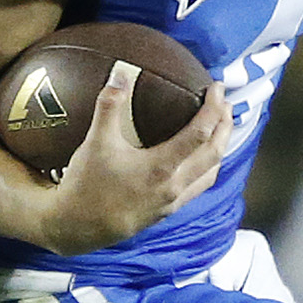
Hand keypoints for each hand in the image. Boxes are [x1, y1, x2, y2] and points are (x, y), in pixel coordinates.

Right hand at [29, 65, 237, 256]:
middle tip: (226, 105)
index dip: (213, 108)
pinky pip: (198, 187)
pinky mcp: (166, 212)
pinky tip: (200, 161)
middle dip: (225, 126)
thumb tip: (120, 74)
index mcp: (161, 167)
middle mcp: (173, 186)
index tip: (216, 89)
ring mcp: (172, 202)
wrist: (76, 228)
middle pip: (215, 153)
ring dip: (220, 148)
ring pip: (211, 173)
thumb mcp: (95, 143)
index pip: (200, 133)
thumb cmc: (85, 186)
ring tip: (221, 130)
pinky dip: (207, 168)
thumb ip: (109, 106)